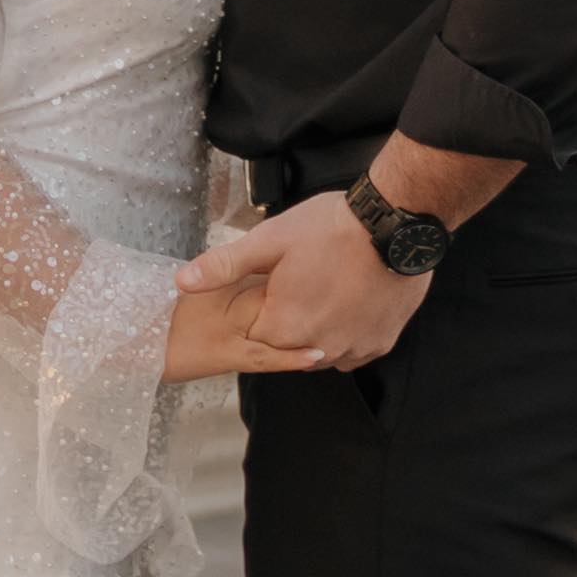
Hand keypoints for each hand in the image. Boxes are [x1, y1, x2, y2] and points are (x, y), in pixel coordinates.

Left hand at [175, 199, 427, 372]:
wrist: (395, 226)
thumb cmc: (329, 229)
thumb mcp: (269, 240)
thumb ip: (224, 266)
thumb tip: (181, 283)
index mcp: (284, 328)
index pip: (256, 336)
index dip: (263, 307)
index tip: (275, 283)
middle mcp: (319, 351)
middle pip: (290, 347)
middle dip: (291, 319)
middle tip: (305, 280)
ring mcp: (354, 350)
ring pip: (322, 351)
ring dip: (318, 329)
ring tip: (327, 288)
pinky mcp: (381, 344)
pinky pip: (354, 349)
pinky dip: (348, 332)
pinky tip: (350, 301)